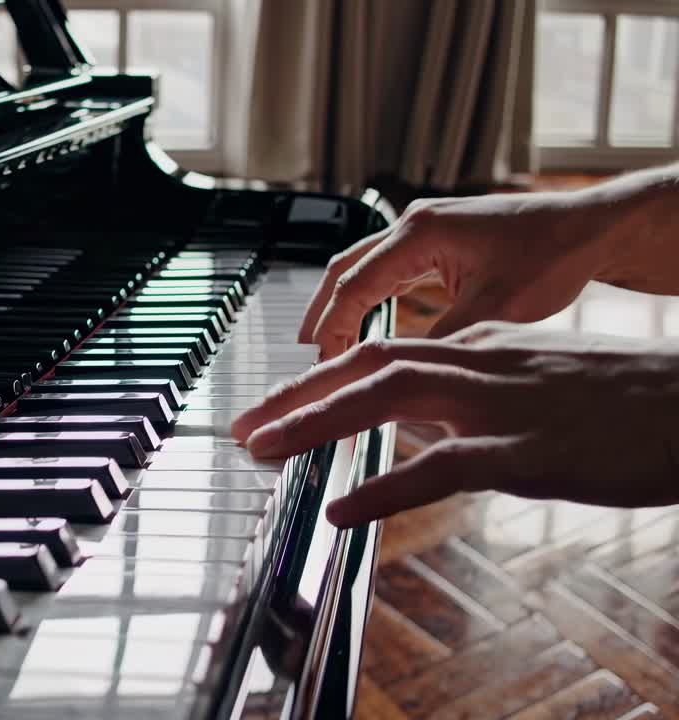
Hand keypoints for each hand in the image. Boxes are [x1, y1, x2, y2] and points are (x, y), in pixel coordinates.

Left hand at [230, 323, 678, 527]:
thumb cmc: (626, 400)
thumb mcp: (535, 382)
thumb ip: (472, 392)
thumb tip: (416, 419)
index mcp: (480, 347)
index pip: (378, 354)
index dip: (316, 381)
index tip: (271, 407)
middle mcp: (480, 364)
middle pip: (366, 367)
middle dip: (296, 396)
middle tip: (243, 428)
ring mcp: (504, 406)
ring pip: (390, 400)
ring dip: (318, 424)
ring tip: (266, 451)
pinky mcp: (532, 454)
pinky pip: (444, 469)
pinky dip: (386, 488)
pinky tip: (344, 509)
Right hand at [300, 192, 611, 360]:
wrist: (591, 229)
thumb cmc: (554, 256)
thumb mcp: (496, 309)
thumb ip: (443, 340)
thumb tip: (403, 373)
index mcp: (420, 233)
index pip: (355, 285)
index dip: (333, 329)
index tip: (323, 365)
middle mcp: (414, 224)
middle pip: (344, 270)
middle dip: (322, 314)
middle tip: (307, 355)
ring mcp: (423, 230)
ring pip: (361, 267)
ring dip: (342, 305)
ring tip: (326, 344)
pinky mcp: (436, 240)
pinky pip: (386, 269)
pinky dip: (369, 298)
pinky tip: (366, 324)